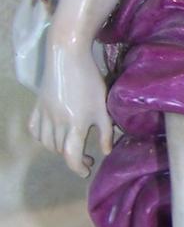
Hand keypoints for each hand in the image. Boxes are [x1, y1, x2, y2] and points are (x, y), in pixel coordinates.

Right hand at [29, 41, 112, 177]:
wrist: (67, 56)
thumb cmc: (89, 80)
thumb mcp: (102, 107)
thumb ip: (106, 131)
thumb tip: (106, 151)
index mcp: (75, 125)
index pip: (72, 156)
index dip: (78, 168)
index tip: (86, 170)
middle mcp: (56, 124)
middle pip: (59, 150)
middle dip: (73, 157)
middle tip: (86, 155)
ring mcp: (44, 115)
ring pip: (46, 142)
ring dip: (58, 148)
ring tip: (71, 144)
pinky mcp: (37, 106)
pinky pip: (34, 129)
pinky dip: (41, 137)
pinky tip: (51, 134)